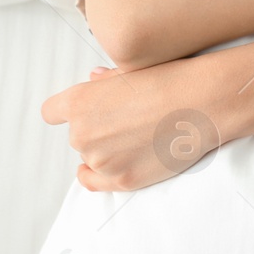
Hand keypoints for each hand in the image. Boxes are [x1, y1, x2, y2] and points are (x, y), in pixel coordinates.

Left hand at [41, 56, 239, 191]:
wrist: (201, 102)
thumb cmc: (170, 80)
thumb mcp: (130, 71)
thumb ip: (105, 82)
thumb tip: (96, 80)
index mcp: (79, 102)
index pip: (51, 113)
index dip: (66, 113)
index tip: (78, 115)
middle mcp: (82, 133)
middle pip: (77, 136)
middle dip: (96, 131)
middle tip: (126, 122)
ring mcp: (101, 160)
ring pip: (90, 158)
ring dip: (106, 151)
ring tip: (137, 137)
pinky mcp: (121, 180)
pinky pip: (94, 182)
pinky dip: (98, 175)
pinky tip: (106, 168)